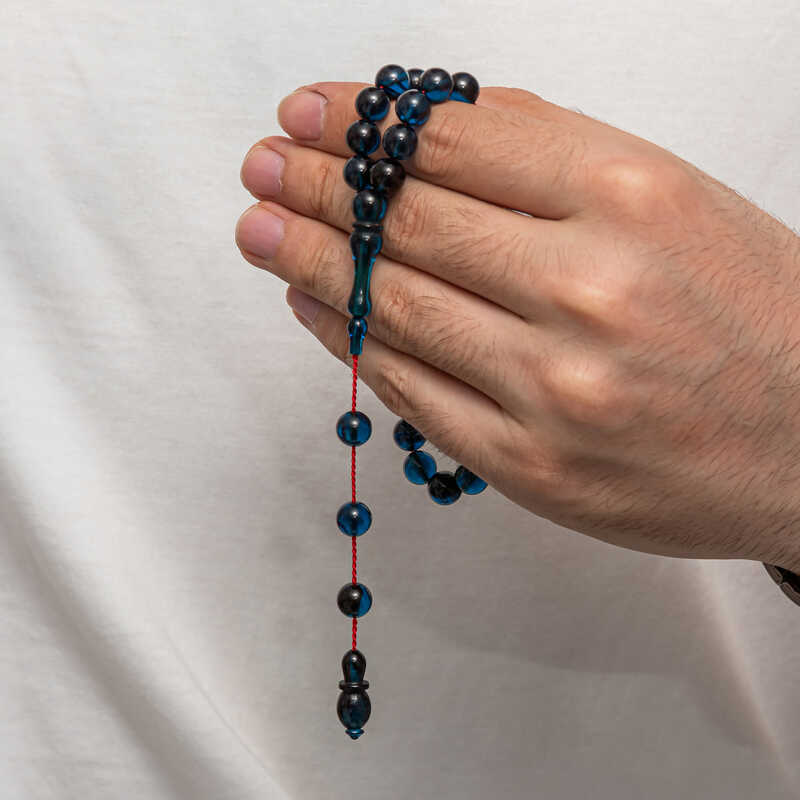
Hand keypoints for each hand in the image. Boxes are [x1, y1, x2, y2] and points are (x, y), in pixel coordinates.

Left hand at [236, 81, 799, 570]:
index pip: (451, 145)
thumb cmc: (748, 312)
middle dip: (316, 189)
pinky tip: (312, 307)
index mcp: (629, 199)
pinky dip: (349, 343)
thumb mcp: (670, 200)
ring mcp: (553, 389)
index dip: (361, 125)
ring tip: (262, 231)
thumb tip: (425, 135)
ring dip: (310, 262)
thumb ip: (548, 160)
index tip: (305, 116)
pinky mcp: (531, 466)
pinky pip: (415, 392)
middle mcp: (586, 291)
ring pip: (396, 309)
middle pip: (408, 224)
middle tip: (261, 169)